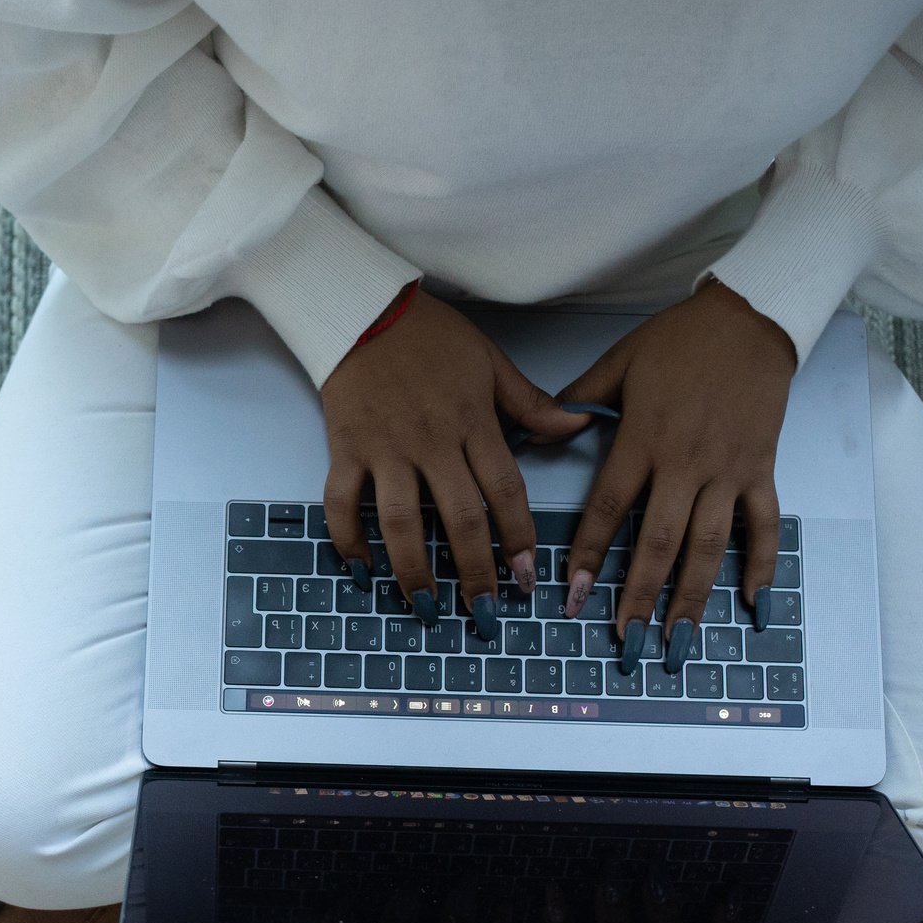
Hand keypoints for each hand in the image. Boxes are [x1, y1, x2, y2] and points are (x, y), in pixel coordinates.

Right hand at [320, 289, 589, 638]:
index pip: (503, 489)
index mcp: (472, 422)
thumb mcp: (491, 362)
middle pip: (457, 518)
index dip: (518, 537)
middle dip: (475, 571)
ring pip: (399, 521)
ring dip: (413, 570)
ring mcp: (384, 449)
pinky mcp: (345, 450)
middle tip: (485, 613)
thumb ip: (531, 404)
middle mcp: (430, 442)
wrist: (363, 309)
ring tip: (425, 607)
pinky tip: (361, 571)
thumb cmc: (431, 336)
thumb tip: (580, 425)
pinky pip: (342, 503)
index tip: (526, 576)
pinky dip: (347, 539)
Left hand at [558, 279, 796, 671]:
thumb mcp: (621, 361)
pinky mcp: (761, 468)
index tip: (572, 595)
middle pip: (659, 541)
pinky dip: (762, 563)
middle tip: (625, 642)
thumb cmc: (680, 339)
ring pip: (709, 545)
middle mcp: (686, 463)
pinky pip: (763, 524)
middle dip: (639, 595)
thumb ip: (578, 398)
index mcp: (644, 439)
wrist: (751, 319)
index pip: (609, 507)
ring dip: (693, 597)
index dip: (588, 554)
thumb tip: (538, 429)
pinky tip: (753, 603)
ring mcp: (728, 470)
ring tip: (679, 641)